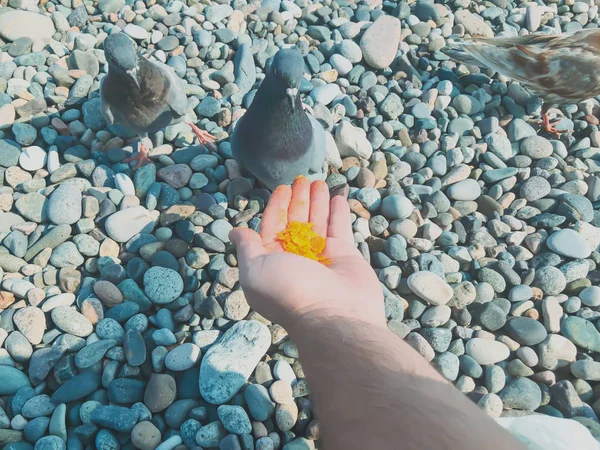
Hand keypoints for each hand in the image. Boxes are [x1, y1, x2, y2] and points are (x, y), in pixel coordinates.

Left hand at [229, 177, 384, 330]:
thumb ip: (246, 248)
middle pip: (295, 221)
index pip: (271, 227)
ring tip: (319, 181)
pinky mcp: (345, 256)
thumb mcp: (255, 270)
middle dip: (297, 199)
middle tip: (302, 178)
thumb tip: (234, 232)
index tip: (282, 188)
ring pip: (318, 222)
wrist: (333, 313)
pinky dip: (338, 212)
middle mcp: (296, 259)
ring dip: (317, 200)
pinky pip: (340, 228)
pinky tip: (337, 195)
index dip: (275, 206)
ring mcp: (322, 257)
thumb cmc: (289, 291)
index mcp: (272, 262)